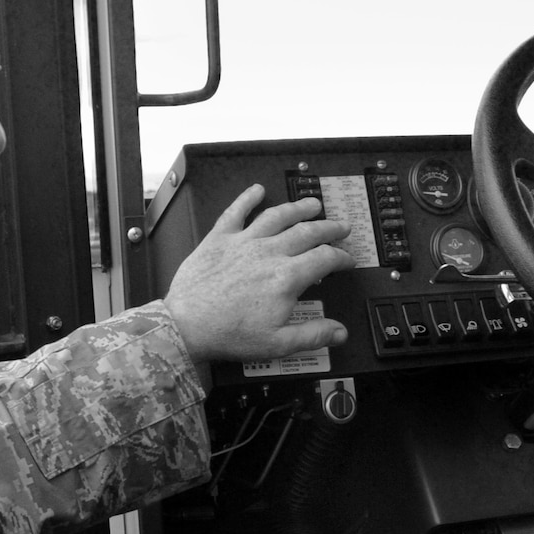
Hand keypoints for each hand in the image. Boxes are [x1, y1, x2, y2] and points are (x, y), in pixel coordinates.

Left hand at [164, 185, 355, 362]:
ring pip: (278, 216)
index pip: (325, 258)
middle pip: (307, 232)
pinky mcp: (219, 238)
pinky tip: (257, 190)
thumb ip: (313, 335)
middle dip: (329, 227)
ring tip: (312, 204)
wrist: (187, 325)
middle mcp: (268, 253)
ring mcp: (244, 242)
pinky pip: (236, 211)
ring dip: (298, 208)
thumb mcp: (277, 343)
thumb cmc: (228, 334)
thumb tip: (339, 332)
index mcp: (286, 278)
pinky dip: (247, 198)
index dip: (341, 257)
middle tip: (340, 226)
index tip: (346, 260)